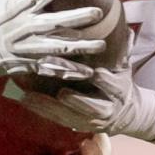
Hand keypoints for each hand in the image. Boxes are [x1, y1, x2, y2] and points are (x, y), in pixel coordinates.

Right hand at [0, 0, 105, 81]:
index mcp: (18, 8)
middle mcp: (26, 27)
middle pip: (54, 22)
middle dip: (77, 18)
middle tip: (98, 13)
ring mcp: (30, 47)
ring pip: (58, 47)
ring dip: (80, 47)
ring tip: (101, 44)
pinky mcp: (30, 63)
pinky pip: (53, 68)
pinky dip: (70, 71)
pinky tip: (87, 71)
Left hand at [10, 63, 154, 140]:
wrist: (126, 115)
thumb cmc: (121, 84)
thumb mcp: (124, 68)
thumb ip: (124, 50)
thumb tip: (127, 29)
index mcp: (120, 92)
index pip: (115, 87)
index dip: (106, 81)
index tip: (97, 73)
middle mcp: (106, 110)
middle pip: (91, 107)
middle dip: (77, 101)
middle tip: (62, 93)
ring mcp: (90, 121)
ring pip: (70, 116)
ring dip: (50, 108)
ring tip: (31, 97)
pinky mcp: (76, 125)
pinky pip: (57, 120)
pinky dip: (42, 111)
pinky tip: (26, 102)